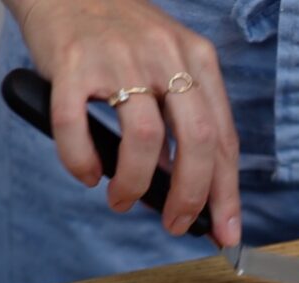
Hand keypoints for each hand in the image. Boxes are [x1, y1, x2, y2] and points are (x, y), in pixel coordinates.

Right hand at [6, 0, 240, 244]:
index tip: (226, 232)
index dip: (227, 192)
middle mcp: (165, 56)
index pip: (224, 137)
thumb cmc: (120, 34)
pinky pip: (76, 125)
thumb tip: (185, 184)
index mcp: (197, 58)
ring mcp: (118, 58)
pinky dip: (81, 161)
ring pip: (142, 139)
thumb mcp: (169, 63)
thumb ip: (183, 117)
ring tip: (122, 200)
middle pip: (196, 141)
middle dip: (190, 196)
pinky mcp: (71, 62)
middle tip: (177, 224)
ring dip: (135, 184)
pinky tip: (87, 174)